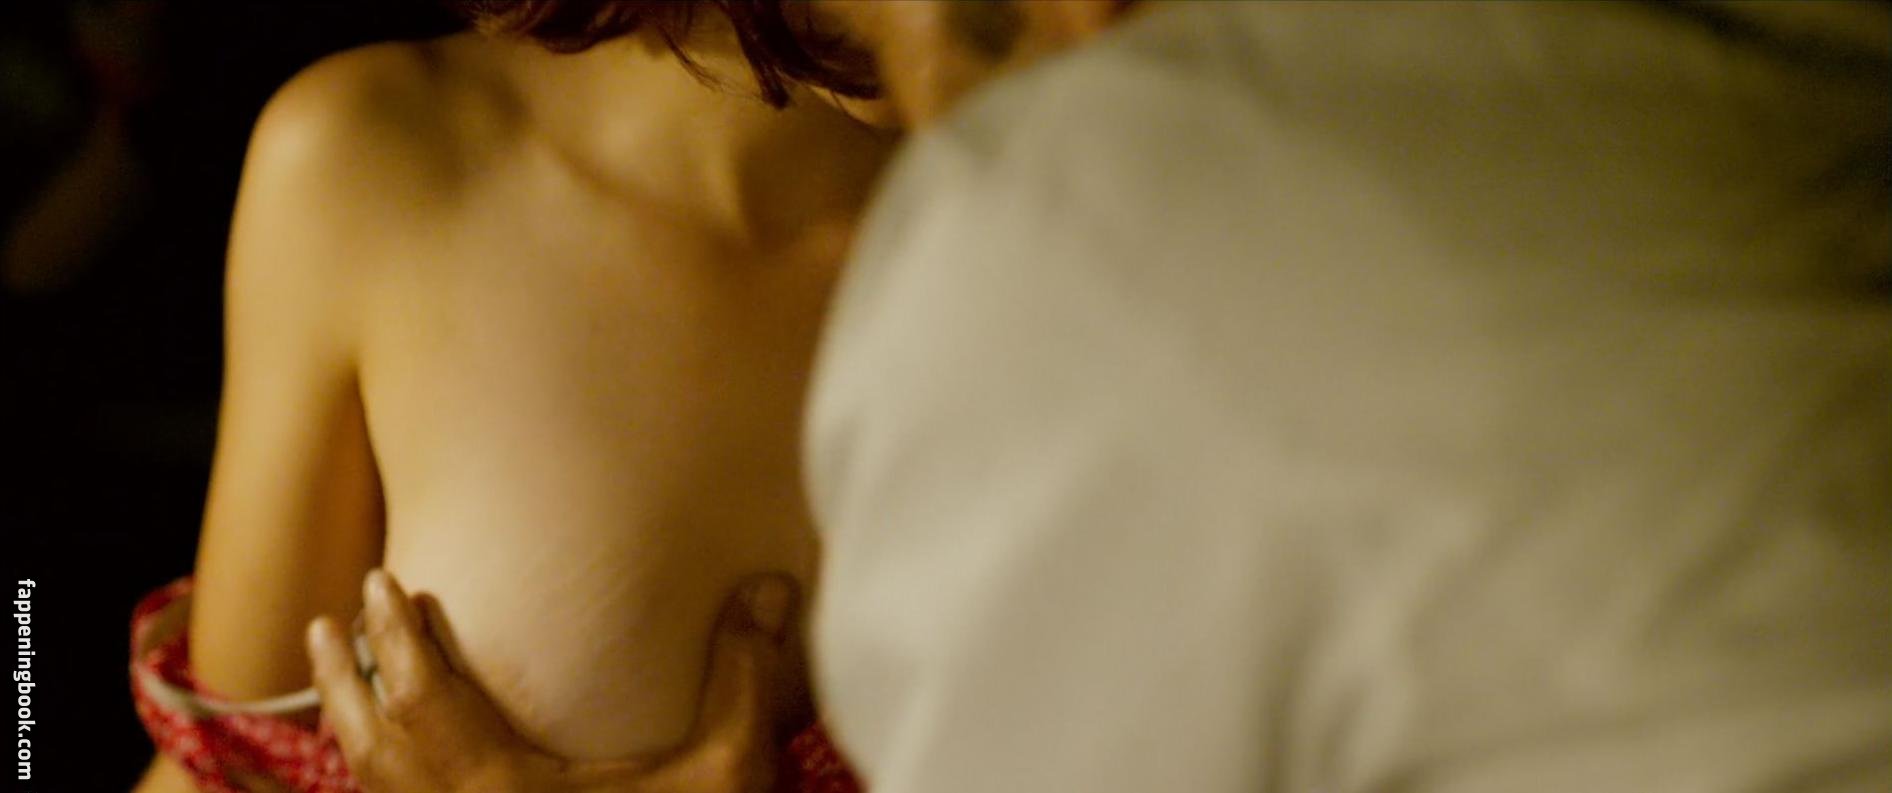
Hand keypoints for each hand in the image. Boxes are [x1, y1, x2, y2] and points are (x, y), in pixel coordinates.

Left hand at [307, 570, 800, 792]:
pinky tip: (390, 776)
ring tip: (338, 687)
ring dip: (351, 733)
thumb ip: (742, 677)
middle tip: (326, 625)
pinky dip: (381, 788)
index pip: (424, 696)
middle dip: (345, 682)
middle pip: (373, 747)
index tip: (379, 583)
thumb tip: (772, 585)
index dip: (398, 635)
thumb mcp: (726, 775)